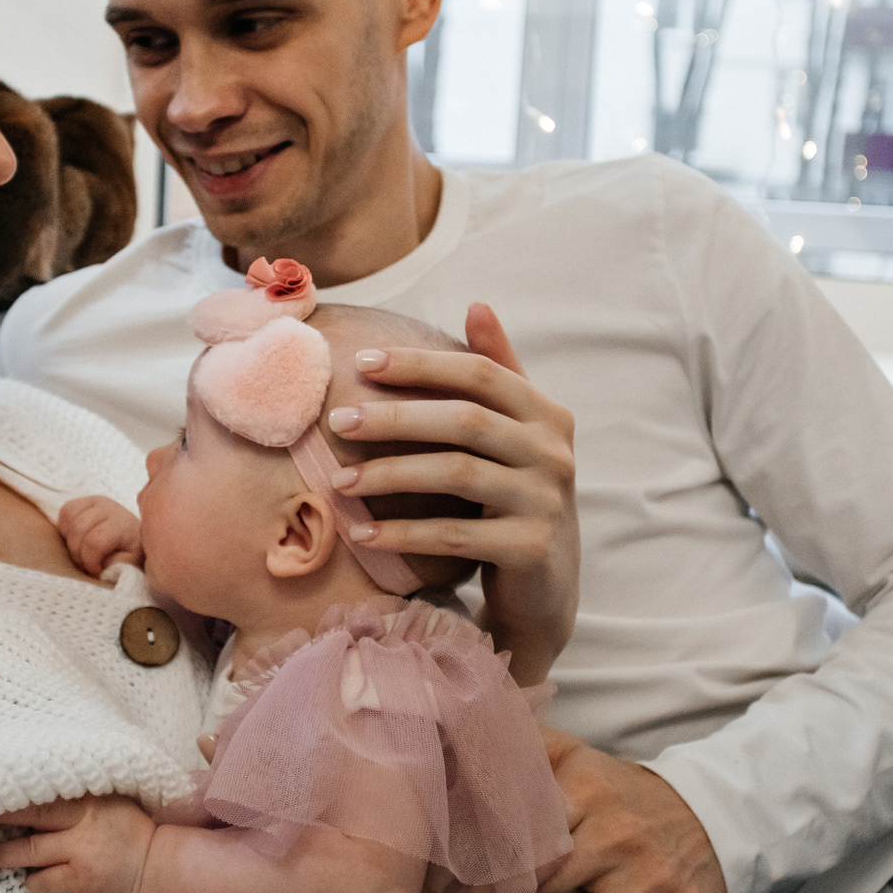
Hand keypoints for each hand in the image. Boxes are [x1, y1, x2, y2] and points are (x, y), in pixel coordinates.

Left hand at [0, 795, 154, 892]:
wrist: (157, 867)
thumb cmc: (128, 831)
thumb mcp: (110, 800)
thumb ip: (77, 794)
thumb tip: (30, 789)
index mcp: (89, 794)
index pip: (44, 786)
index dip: (14, 786)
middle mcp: (84, 818)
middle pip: (30, 812)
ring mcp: (81, 849)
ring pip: (27, 851)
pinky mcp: (81, 879)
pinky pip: (42, 881)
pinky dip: (33, 882)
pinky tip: (33, 880)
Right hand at [58, 495, 143, 576]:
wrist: (131, 538)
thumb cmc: (128, 553)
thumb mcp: (131, 564)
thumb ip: (119, 565)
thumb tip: (103, 565)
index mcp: (123, 525)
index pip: (95, 541)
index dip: (89, 561)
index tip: (96, 571)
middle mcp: (109, 508)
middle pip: (78, 529)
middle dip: (77, 553)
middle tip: (86, 564)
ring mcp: (94, 502)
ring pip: (69, 517)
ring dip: (70, 541)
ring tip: (81, 552)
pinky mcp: (82, 502)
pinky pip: (65, 511)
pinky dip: (65, 529)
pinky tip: (76, 540)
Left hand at [329, 302, 578, 682]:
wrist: (546, 589)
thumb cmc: (516, 498)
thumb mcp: (515, 434)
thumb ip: (499, 371)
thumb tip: (477, 303)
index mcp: (548, 414)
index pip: (480, 373)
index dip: (420, 364)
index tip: (362, 361)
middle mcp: (554, 452)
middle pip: (465, 420)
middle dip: (395, 416)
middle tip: (338, 421)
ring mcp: (546, 501)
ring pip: (457, 474)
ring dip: (390, 475)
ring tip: (339, 482)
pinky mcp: (531, 549)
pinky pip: (455, 535)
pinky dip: (404, 532)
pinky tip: (361, 532)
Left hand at [457, 730, 726, 892]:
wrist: (711, 815)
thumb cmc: (620, 795)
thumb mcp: (575, 757)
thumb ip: (519, 749)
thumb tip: (451, 743)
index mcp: (586, 793)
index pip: (520, 835)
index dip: (473, 869)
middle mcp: (618, 838)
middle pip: (540, 891)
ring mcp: (651, 886)